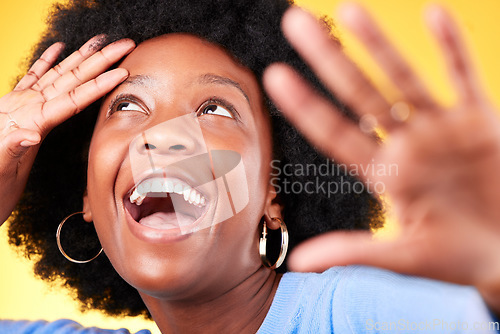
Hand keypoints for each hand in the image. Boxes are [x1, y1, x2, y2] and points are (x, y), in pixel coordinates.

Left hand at [0, 35, 134, 223]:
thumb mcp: (1, 168)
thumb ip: (12, 148)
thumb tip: (30, 135)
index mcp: (32, 121)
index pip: (74, 99)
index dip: (100, 85)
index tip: (121, 73)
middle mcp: (28, 106)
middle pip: (71, 78)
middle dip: (99, 60)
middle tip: (122, 45)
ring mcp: (22, 103)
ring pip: (58, 73)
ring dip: (81, 56)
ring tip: (99, 42)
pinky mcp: (17, 105)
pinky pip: (34, 76)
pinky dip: (46, 61)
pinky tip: (57, 48)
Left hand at [264, 4, 499, 310]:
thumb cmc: (456, 259)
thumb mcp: (403, 257)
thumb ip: (354, 251)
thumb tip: (297, 263)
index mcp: (383, 174)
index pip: (334, 132)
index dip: (305, 105)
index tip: (275, 75)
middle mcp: (404, 144)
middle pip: (359, 93)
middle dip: (329, 59)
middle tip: (296, 21)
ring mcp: (440, 129)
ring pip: (403, 78)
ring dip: (378, 45)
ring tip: (348, 11)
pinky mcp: (480, 122)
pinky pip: (465, 77)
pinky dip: (453, 48)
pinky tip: (435, 14)